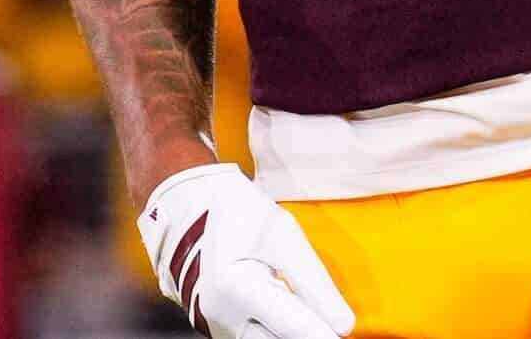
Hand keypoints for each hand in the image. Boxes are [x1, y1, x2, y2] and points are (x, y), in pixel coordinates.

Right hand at [137, 162, 355, 338]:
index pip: (296, 327)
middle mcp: (220, 316)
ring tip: (310, 313)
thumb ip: (313, 282)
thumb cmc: (235, 209)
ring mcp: (214, 326)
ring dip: (291, 331)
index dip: (325, 333)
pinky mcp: (215, 328)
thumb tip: (344, 325)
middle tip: (332, 322)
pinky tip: (290, 314)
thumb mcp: (282, 234)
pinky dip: (275, 330)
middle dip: (310, 332)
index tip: (345, 332)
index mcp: (235, 287)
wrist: (185, 204)